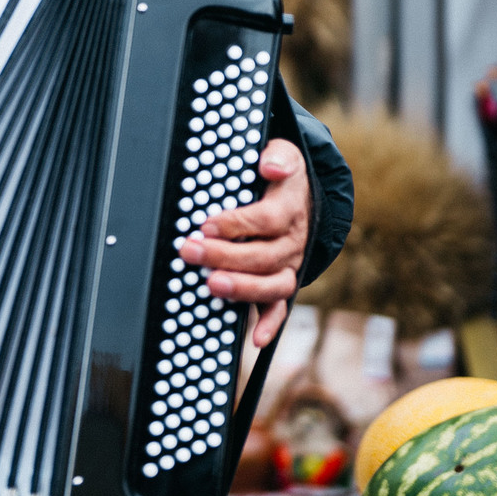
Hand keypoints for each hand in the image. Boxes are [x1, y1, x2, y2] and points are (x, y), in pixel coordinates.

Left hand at [177, 138, 308, 346]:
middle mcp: (292, 243)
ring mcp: (289, 266)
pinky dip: (271, 325)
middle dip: (225, 256)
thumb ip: (279, 157)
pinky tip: (256, 340)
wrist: (304, 198)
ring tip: (213, 286)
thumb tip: (269, 166)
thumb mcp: (285, 155)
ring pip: (273, 285)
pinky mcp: (282, 282)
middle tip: (192, 252)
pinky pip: (281, 308)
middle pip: (263, 255)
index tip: (207, 224)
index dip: (237, 223)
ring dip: (243, 288)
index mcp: (290, 211)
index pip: (266, 220)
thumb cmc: (281, 177)